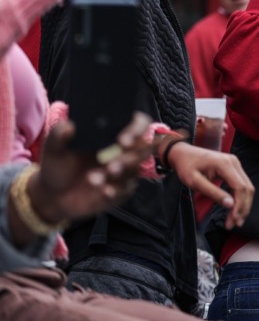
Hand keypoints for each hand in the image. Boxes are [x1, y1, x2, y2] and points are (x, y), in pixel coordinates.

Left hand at [29, 111, 152, 224]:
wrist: (53, 195)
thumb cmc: (57, 167)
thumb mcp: (53, 149)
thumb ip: (58, 135)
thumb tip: (69, 125)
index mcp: (112, 134)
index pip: (138, 125)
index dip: (137, 130)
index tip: (123, 140)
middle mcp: (123, 151)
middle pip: (142, 149)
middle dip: (130, 157)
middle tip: (111, 166)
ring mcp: (124, 171)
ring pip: (134, 169)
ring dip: (118, 174)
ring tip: (93, 179)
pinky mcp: (122, 190)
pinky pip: (127, 188)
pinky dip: (116, 190)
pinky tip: (104, 191)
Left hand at [166, 143, 253, 229]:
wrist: (183, 153)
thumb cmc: (186, 166)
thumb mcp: (195, 182)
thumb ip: (213, 192)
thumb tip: (230, 204)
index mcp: (224, 164)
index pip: (240, 187)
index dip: (239, 205)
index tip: (233, 220)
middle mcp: (234, 162)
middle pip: (247, 188)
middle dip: (243, 208)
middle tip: (235, 224)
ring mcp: (235, 163)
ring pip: (247, 187)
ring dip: (243, 204)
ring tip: (235, 219)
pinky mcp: (234, 167)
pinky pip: (242, 184)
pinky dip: (240, 198)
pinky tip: (235, 208)